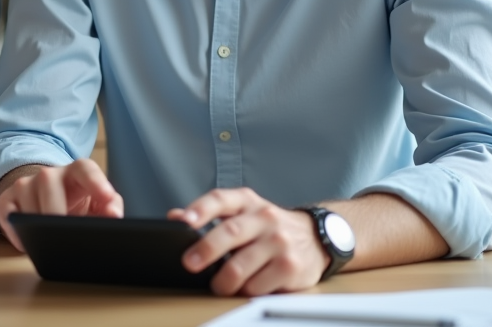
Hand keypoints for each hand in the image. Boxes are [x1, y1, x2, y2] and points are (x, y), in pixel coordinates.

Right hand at [0, 159, 123, 251]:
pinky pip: (9, 217)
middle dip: (57, 210)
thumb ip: (110, 207)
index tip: (106, 197)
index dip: (96, 182)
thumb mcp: (97, 204)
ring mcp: (25, 185)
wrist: (46, 201)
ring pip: (28, 201)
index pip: (85, 168)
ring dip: (38, 226)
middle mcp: (49, 174)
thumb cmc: (76, 203)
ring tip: (50, 244)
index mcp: (76, 172)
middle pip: (49, 183)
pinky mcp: (7, 200)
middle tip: (66, 235)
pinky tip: (30, 244)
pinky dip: (19, 234)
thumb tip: (114, 215)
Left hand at [168, 187, 326, 295]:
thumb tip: (175, 217)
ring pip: (241, 265)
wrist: (316, 238)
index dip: (201, 209)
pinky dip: (246, 291)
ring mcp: (279, 242)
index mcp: (247, 201)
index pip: (221, 199)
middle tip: (190, 264)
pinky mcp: (290, 266)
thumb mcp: (241, 213)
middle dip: (206, 250)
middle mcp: (264, 217)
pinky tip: (245, 288)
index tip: (184, 221)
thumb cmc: (268, 227)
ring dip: (223, 281)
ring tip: (218, 286)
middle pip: (230, 232)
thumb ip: (209, 214)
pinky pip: (258, 285)